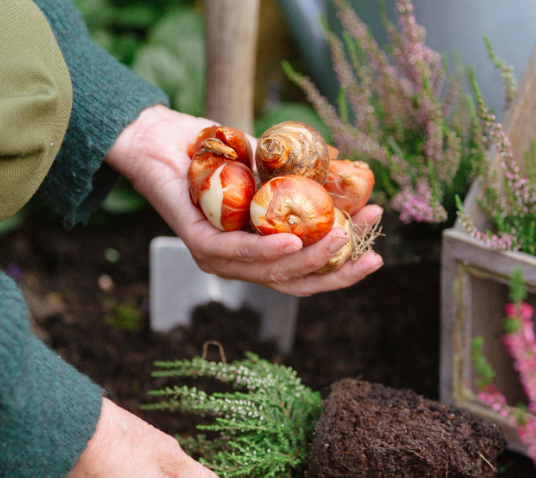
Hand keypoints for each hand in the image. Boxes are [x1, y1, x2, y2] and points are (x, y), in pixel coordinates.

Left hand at [105, 105, 383, 296]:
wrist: (161, 138)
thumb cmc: (214, 153)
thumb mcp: (265, 164)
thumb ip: (298, 175)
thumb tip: (345, 168)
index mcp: (256, 252)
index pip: (304, 275)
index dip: (342, 270)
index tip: (375, 255)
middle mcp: (237, 263)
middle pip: (293, 282)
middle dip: (337, 272)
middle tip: (371, 253)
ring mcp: (215, 257)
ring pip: (269, 272)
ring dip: (310, 259)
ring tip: (342, 239)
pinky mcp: (195, 241)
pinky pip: (237, 252)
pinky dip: (268, 250)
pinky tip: (293, 242)